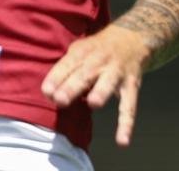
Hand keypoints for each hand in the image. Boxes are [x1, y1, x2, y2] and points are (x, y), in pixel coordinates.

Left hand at [40, 24, 150, 146]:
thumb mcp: (79, 50)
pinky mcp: (131, 86)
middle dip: (73, 87)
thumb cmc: (96, 49)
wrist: (132, 38)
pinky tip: (122, 142)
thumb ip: (65, 68)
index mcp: (82, 52)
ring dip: (101, 93)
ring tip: (93, 104)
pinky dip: (126, 124)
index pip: (67, 64)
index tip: (46, 91)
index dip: (56, 77)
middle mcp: (99, 61)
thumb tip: (48, 92)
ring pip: (108, 84)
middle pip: (85, 74)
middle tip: (60, 100)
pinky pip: (129, 107)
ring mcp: (116, 73)